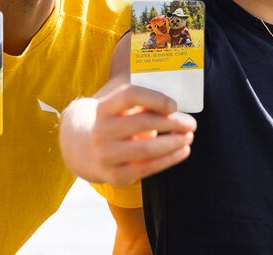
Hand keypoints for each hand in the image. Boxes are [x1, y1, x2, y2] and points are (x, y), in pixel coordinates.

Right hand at [60, 82, 196, 185]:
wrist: (80, 148)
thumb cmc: (112, 121)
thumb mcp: (118, 107)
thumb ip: (141, 104)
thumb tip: (177, 109)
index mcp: (103, 108)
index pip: (130, 96)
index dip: (155, 98)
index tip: (174, 105)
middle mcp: (101, 131)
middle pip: (143, 123)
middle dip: (173, 123)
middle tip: (192, 124)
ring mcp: (106, 155)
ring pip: (147, 149)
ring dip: (174, 143)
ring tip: (188, 138)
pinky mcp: (114, 176)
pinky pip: (147, 168)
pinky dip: (169, 160)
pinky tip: (182, 152)